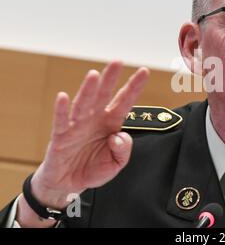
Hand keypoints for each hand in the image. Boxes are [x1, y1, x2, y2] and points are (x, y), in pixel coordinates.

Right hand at [30, 61, 148, 208]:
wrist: (69, 183)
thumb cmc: (93, 168)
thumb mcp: (116, 163)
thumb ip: (123, 150)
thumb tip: (118, 137)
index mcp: (111, 122)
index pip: (125, 101)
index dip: (134, 87)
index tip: (144, 71)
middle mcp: (95, 119)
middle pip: (104, 95)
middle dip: (110, 78)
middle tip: (117, 62)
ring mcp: (77, 125)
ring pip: (83, 103)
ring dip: (88, 89)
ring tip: (94, 75)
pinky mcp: (61, 136)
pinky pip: (61, 120)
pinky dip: (61, 109)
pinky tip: (63, 97)